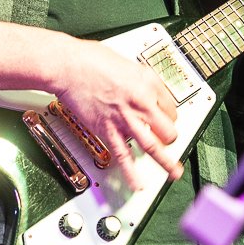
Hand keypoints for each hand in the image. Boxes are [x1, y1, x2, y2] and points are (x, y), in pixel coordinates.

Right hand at [53, 38, 180, 189]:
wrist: (69, 67)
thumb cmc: (91, 60)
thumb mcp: (127, 63)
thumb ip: (139, 80)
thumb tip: (143, 91)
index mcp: (148, 83)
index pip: (171, 106)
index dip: (168, 114)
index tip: (164, 117)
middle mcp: (142, 102)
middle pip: (169, 128)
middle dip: (170, 136)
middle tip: (167, 140)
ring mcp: (126, 119)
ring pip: (154, 146)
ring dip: (166, 162)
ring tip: (174, 173)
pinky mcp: (108, 130)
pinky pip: (123, 156)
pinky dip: (131, 174)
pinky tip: (138, 184)